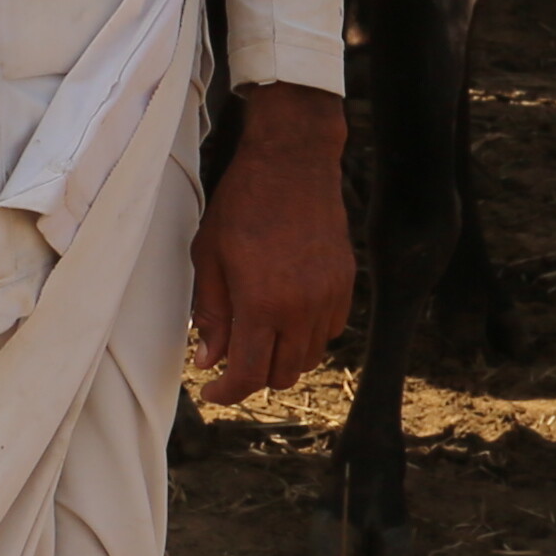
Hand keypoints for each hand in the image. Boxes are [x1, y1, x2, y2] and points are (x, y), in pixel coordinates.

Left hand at [189, 82, 354, 404]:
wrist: (293, 163)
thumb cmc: (242, 203)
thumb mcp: (209, 256)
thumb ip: (211, 313)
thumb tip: (208, 359)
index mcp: (262, 304)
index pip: (249, 374)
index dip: (227, 393)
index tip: (212, 392)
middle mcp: (302, 308)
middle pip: (282, 374)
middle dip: (253, 377)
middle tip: (230, 361)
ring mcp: (329, 297)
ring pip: (309, 357)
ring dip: (281, 358)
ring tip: (256, 336)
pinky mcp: (347, 283)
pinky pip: (330, 331)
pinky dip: (307, 336)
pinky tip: (285, 315)